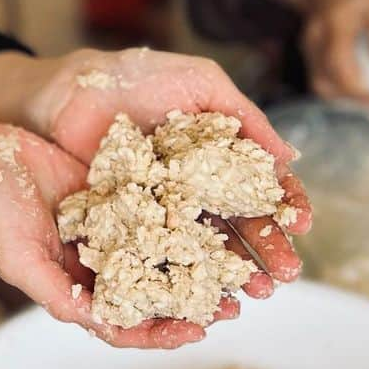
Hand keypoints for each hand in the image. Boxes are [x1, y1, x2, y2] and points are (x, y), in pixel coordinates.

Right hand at [0, 124, 217, 350]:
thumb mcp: (20, 262)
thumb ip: (58, 294)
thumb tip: (96, 323)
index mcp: (77, 288)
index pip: (126, 323)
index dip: (162, 332)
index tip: (197, 330)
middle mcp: (98, 263)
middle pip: (154, 292)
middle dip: (193, 301)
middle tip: (235, 304)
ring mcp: (109, 228)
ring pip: (161, 252)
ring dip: (196, 261)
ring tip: (234, 265)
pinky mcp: (114, 193)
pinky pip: (153, 208)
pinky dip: (181, 215)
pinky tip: (210, 212)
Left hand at [19, 48, 308, 292]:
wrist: (66, 91)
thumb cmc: (132, 77)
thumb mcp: (199, 82)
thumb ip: (244, 116)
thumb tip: (290, 157)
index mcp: (215, 155)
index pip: (258, 185)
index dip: (283, 203)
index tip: (301, 222)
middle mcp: (193, 187)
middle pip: (238, 224)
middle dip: (266, 249)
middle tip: (286, 273)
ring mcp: (161, 209)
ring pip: (205, 246)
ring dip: (234, 271)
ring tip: (256, 292)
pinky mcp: (129, 226)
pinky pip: (160, 255)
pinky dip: (183, 275)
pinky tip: (204, 292)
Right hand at [300, 0, 368, 103]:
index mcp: (336, 23)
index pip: (339, 63)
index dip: (357, 88)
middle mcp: (316, 39)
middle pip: (327, 81)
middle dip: (356, 99)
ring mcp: (308, 50)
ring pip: (322, 87)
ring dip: (347, 99)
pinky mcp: (308, 59)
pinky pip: (321, 84)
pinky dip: (340, 93)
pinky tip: (359, 91)